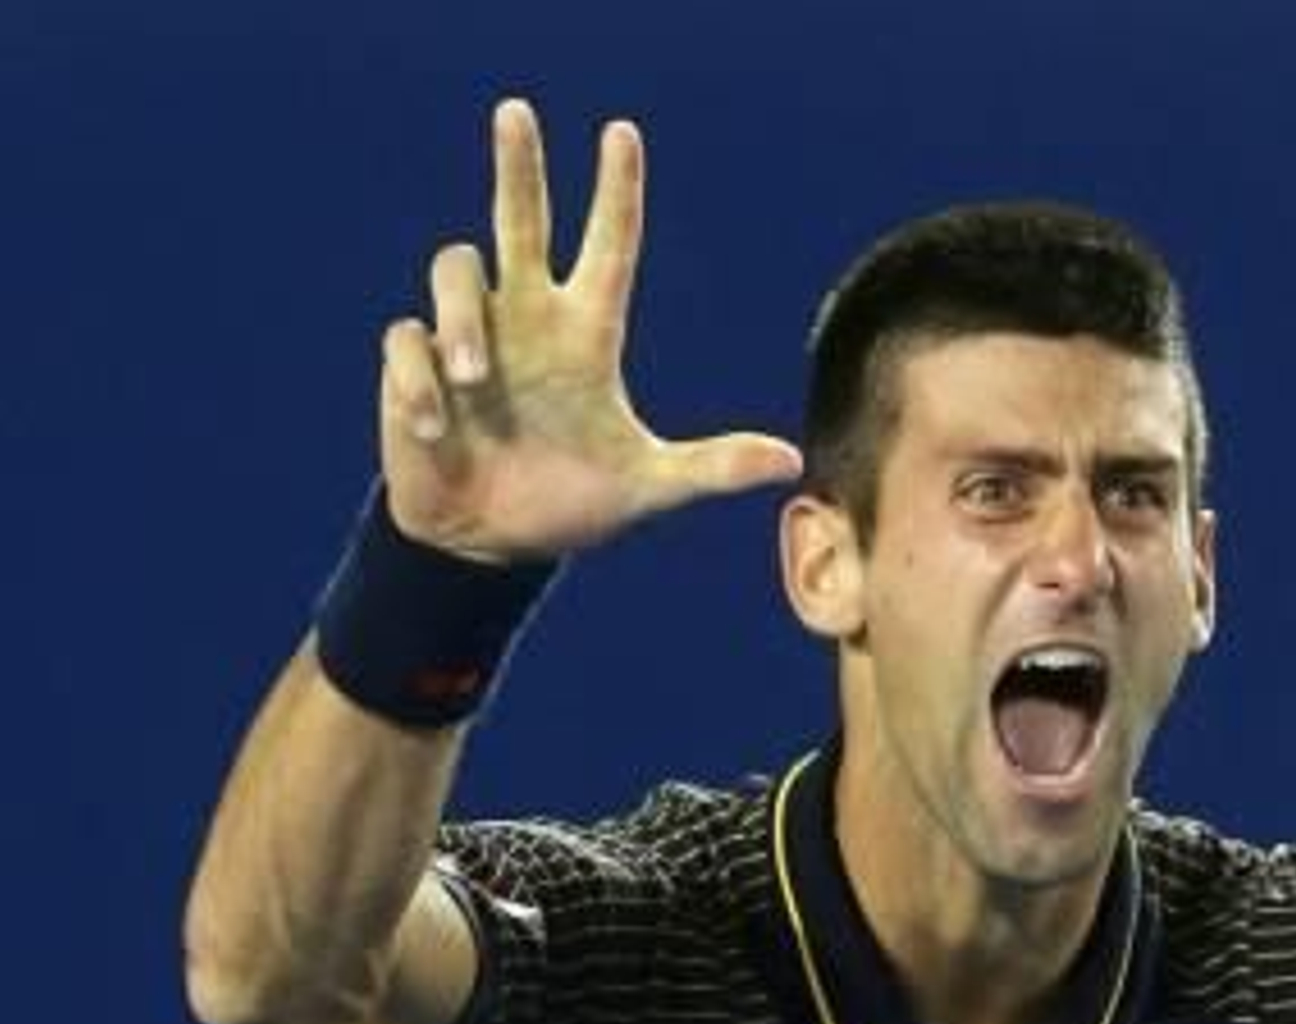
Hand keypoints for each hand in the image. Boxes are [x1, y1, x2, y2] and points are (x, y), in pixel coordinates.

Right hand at [378, 98, 802, 562]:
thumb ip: (712, 468)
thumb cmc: (571, 504)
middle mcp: (527, 321)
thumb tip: (791, 461)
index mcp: (586, 337)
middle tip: (518, 112)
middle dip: (519, 166)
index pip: (608, 248)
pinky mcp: (417, 368)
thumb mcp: (647, 488)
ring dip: (464, 319)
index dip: (616, 193)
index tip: (622, 133)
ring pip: (456, 268)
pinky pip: (409, 340)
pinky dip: (420, 378)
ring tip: (476, 381)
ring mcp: (468, 339)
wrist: (491, 545)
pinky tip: (433, 427)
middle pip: (520, 219)